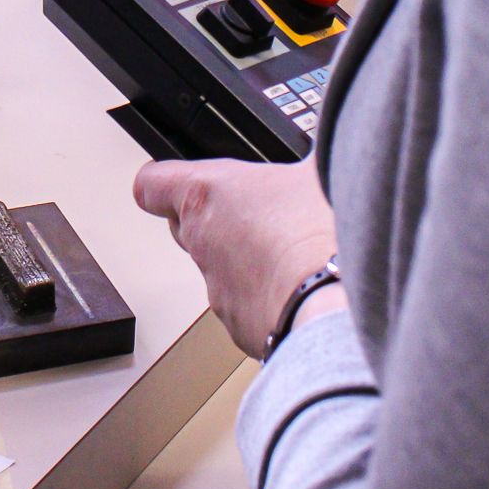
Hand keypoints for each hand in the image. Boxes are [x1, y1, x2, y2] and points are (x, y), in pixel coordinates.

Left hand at [134, 157, 342, 358]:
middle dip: (218, 221)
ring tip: (295, 255)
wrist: (336, 306)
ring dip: (248, 261)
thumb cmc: (320, 234)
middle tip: (259, 216)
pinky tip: (305, 288)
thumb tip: (317, 161)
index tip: (172, 181)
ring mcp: (218, 289)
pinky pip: (248, 307)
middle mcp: (202, 243)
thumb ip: (300, 164)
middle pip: (188, 227)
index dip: (162, 182)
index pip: (152, 185)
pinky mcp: (241, 328)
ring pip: (221, 270)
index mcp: (205, 195)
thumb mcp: (317, 171)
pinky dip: (270, 298)